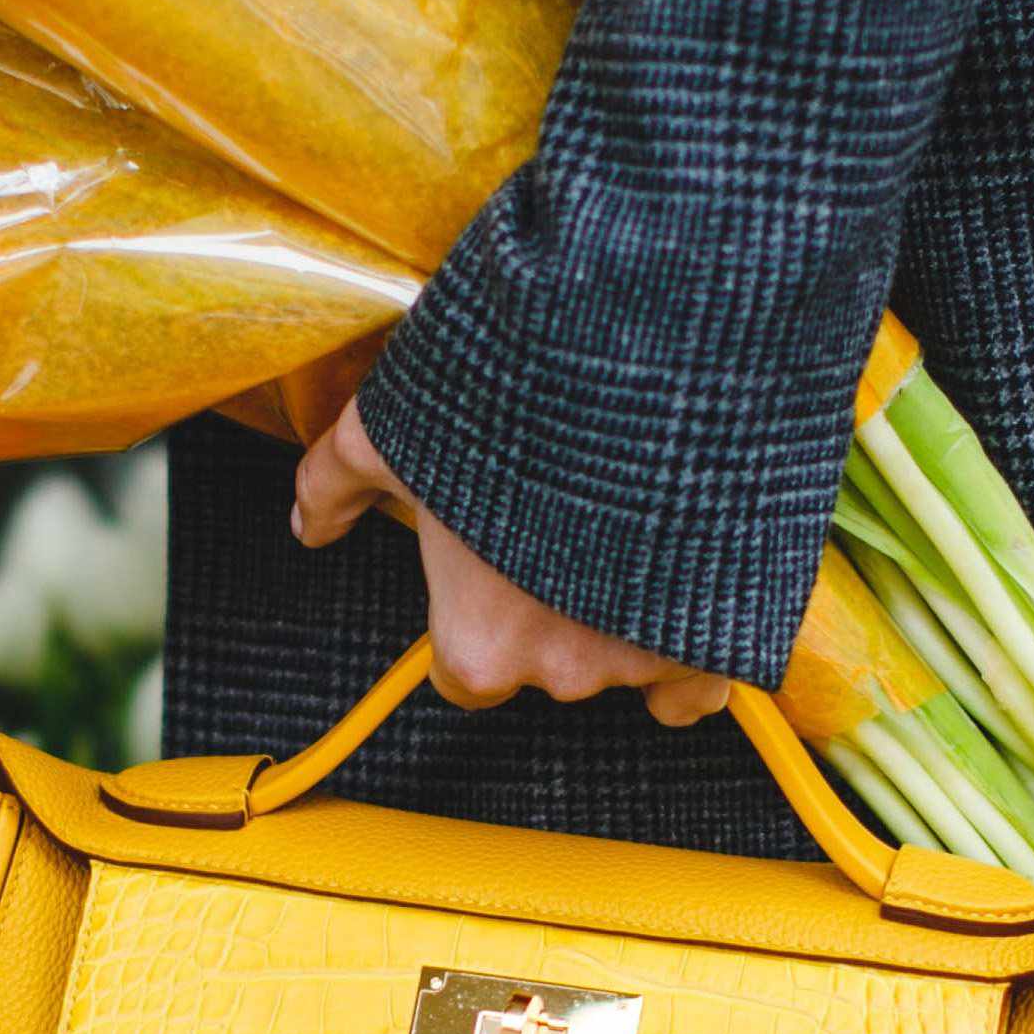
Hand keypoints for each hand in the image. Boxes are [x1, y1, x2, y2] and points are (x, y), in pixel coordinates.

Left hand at [292, 404, 734, 724]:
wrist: (646, 355)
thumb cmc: (505, 401)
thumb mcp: (392, 429)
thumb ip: (337, 484)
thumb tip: (309, 523)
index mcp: (477, 644)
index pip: (466, 677)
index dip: (476, 621)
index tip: (491, 574)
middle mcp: (562, 670)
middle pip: (549, 665)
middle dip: (553, 609)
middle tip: (559, 523)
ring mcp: (650, 654)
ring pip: (630, 663)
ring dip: (625, 613)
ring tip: (626, 527)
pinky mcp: (724, 632)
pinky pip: (705, 678)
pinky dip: (695, 647)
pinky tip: (685, 587)